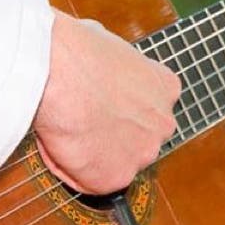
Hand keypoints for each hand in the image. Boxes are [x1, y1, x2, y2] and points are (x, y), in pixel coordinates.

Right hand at [33, 11, 180, 194]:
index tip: (98, 104)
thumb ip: (112, 67)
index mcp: (165, 87)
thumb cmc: (78, 50)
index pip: (148, 108)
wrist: (62, 73)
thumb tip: (95, 64)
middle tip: (81, 121)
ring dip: (92, 152)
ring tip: (67, 131)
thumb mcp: (106, 44)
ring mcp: (142, 153)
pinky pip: (89, 180)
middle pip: (137, 138)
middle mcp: (162, 124)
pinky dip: (71, 168)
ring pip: (114, 160)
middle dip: (111, 133)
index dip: (119, 108)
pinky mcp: (115, 177)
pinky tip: (59, 144)